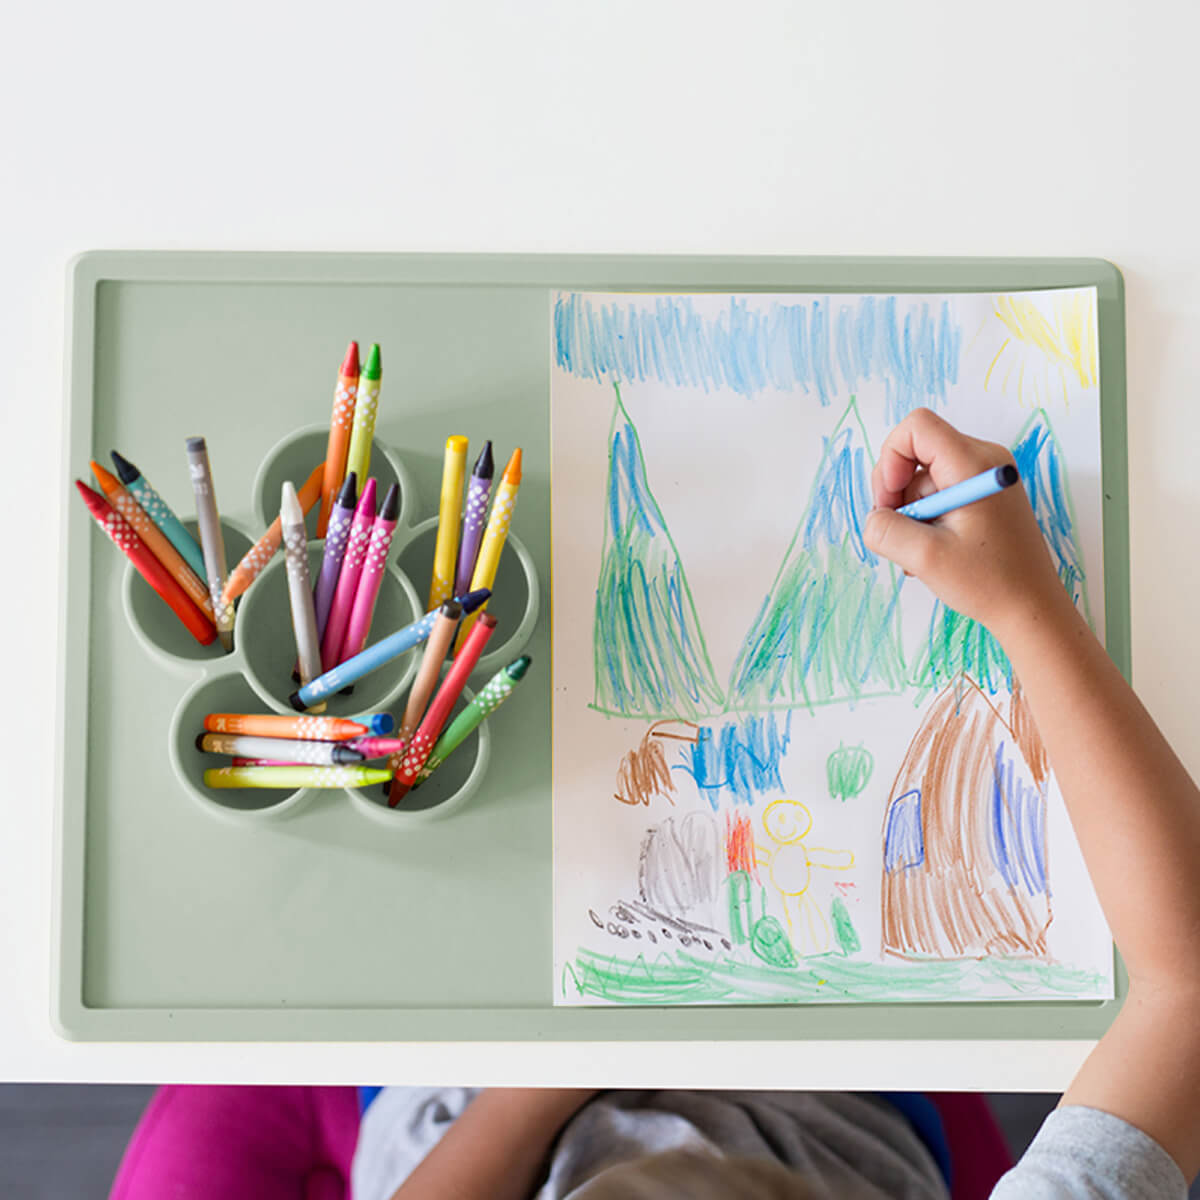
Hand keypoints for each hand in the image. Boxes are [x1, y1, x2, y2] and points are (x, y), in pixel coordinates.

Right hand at [863, 408, 1070, 641]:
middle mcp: (982, 461)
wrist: (1030, 608)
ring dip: (911, 513)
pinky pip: (938, 494)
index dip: (890, 458)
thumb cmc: (990, 582)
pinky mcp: (983, 496)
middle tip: (900, 532)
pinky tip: (932, 550)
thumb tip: (874, 519)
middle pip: (916, 453)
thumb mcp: (925, 558)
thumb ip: (886, 530)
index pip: (916, 427)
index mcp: (973, 464)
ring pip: (923, 479)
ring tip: (921, 552)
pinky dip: (925, 519)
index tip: (891, 499)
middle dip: (896, 492)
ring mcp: (984, 478)